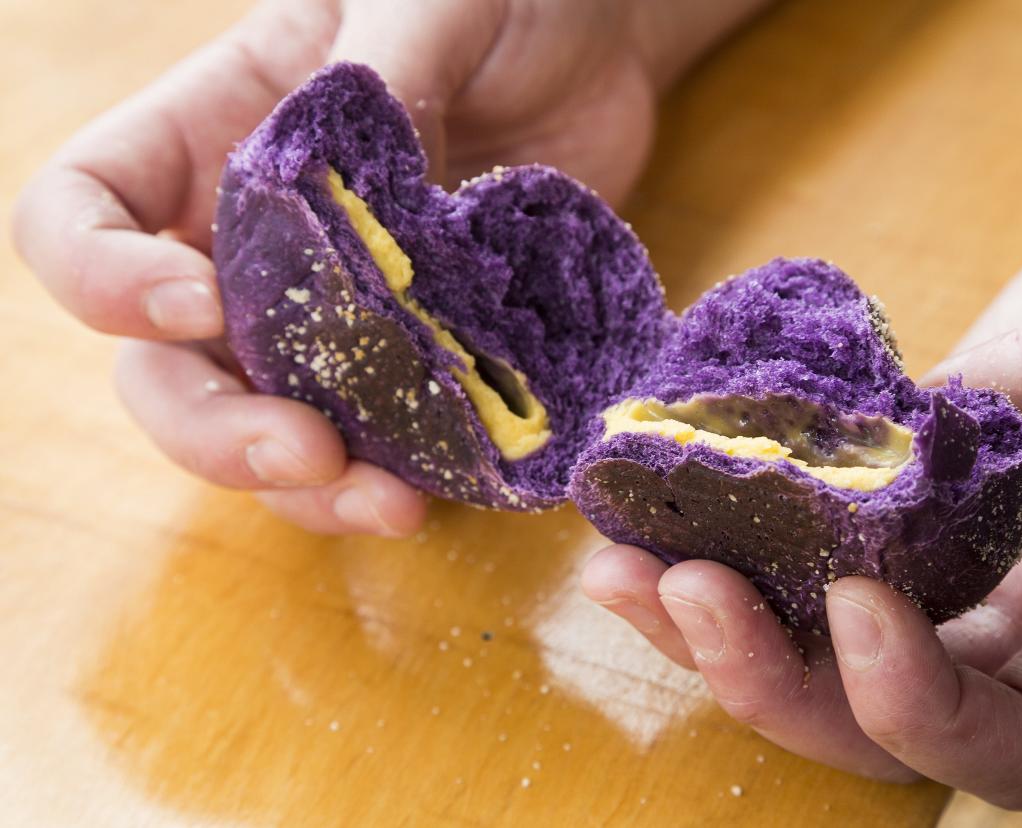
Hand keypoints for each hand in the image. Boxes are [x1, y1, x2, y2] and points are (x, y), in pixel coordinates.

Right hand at [12, 0, 766, 534]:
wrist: (598, 45)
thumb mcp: (425, 3)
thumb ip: (373, 88)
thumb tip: (339, 193)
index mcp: (211, 140)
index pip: (83, 218)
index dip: (104, 279)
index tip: (198, 305)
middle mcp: (252, 246)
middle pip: (163, 368)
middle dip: (212, 429)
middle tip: (304, 451)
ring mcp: (337, 316)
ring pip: (266, 429)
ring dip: (307, 489)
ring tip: (388, 503)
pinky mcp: (422, 358)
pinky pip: (380, 442)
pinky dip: (396, 480)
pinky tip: (440, 491)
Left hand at [582, 157, 1021, 807]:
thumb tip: (916, 437)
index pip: (1020, 736)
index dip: (920, 705)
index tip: (852, 599)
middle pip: (884, 719)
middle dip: (771, 674)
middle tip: (678, 586)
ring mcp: (962, 562)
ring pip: (821, 650)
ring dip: (709, 625)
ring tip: (617, 563)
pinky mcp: (906, 504)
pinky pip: (804, 551)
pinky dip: (726, 541)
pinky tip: (653, 502)